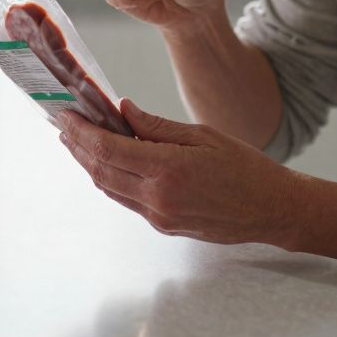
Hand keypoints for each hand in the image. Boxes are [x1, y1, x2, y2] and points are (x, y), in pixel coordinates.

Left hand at [56, 98, 294, 245]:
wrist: (272, 210)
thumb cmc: (245, 168)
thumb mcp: (202, 135)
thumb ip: (156, 126)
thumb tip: (122, 110)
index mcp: (167, 171)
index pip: (107, 150)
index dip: (80, 132)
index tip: (65, 115)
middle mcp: (158, 198)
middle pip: (100, 172)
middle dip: (77, 147)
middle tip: (64, 125)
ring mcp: (159, 216)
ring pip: (110, 188)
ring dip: (90, 165)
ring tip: (79, 141)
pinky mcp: (164, 226)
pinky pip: (128, 200)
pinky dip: (112, 179)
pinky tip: (110, 162)